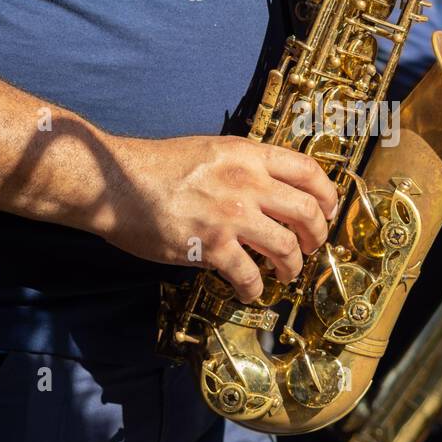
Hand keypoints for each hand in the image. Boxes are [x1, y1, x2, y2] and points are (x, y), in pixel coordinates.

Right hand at [98, 135, 338, 303]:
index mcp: (248, 155)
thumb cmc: (156, 168)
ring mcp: (230, 214)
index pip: (309, 172)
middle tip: (309, 248)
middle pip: (307, 212)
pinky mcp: (211, 245)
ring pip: (286, 247)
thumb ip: (244, 166)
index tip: (328, 212)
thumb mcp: (211, 150)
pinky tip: (249, 291)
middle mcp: (247, 182)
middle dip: (316, 237)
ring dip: (292, 267)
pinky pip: (250, 275)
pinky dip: (255, 289)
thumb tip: (272, 188)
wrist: (113, 183)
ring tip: (284, 274)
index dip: (328, 196)